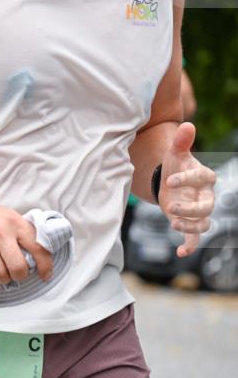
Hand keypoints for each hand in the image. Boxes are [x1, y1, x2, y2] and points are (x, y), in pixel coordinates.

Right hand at [0, 192, 52, 290]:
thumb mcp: (8, 216)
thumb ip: (22, 233)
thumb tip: (36, 258)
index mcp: (15, 222)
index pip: (38, 248)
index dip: (45, 266)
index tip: (45, 276)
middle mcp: (0, 232)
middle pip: (18, 268)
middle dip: (19, 276)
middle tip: (15, 274)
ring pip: (1, 276)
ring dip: (2, 280)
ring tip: (0, 275)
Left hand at [160, 122, 215, 256]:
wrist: (170, 181)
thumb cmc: (175, 166)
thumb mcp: (175, 154)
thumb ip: (181, 142)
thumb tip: (187, 125)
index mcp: (204, 177)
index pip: (202, 179)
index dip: (188, 179)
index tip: (169, 180)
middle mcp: (205, 196)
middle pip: (207, 206)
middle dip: (191, 209)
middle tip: (171, 206)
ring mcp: (198, 211)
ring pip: (204, 223)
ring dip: (190, 226)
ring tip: (173, 223)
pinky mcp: (189, 223)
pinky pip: (195, 238)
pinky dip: (189, 246)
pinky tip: (180, 253)